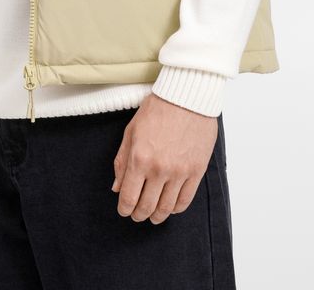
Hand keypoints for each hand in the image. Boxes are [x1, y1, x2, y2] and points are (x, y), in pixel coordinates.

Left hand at [111, 92, 216, 224]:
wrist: (186, 97)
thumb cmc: (157, 109)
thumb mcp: (131, 131)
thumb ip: (122, 161)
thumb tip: (117, 188)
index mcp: (139, 158)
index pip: (128, 197)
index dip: (124, 209)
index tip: (124, 210)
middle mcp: (159, 169)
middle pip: (146, 206)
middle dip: (139, 215)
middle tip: (137, 215)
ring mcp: (179, 172)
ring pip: (166, 207)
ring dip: (157, 216)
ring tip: (153, 216)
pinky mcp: (196, 171)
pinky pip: (185, 200)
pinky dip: (175, 209)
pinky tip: (170, 207)